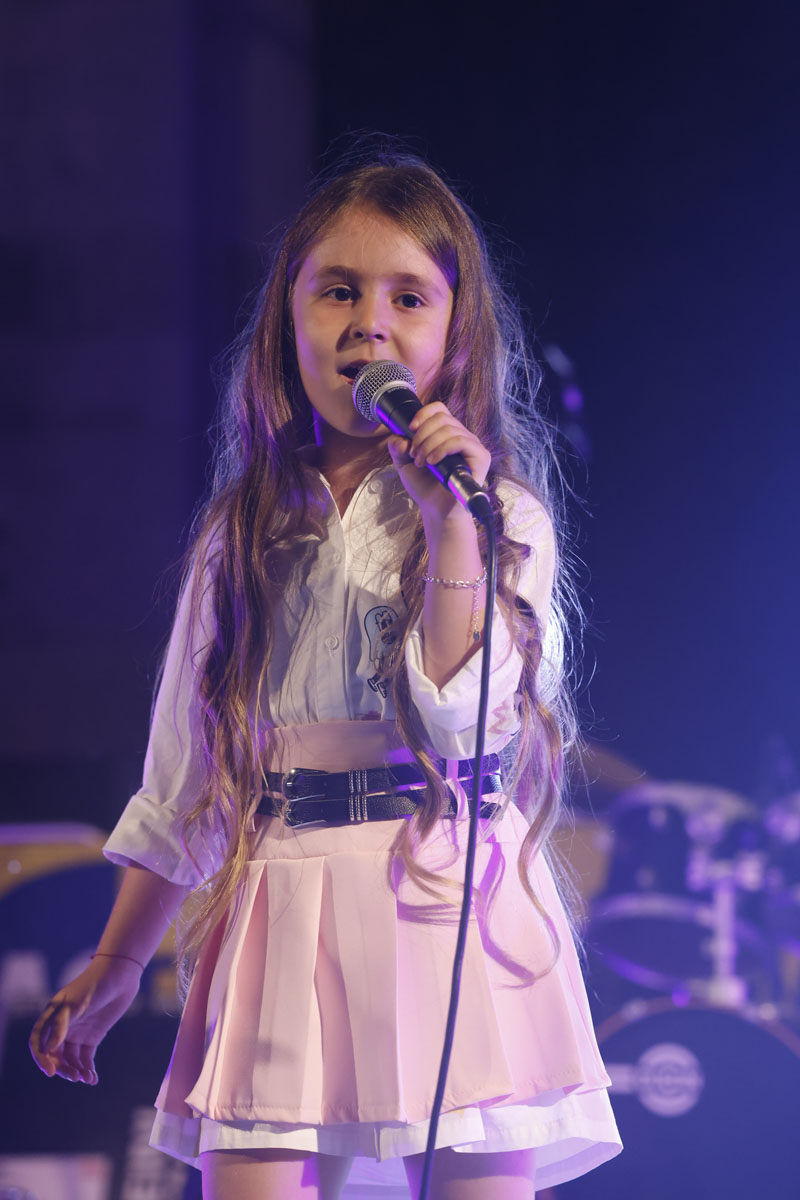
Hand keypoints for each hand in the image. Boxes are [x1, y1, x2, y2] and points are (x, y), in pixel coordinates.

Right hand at [29, 956, 141, 1083]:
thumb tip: (49, 1049)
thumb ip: (61, 1026)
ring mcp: (78, 1032)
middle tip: (75, 1077)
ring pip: (71, 1059)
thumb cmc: (94, 986)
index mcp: (52, 1017)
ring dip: (77, 1071)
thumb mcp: (75, 1004)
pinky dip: (88, 1069)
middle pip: (56, 1055)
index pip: (38, 1043)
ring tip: (87, 1079)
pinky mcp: (93, 1036)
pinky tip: (93, 1079)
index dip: (41, 1058)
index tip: (50, 1072)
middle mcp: (62, 1027)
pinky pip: (86, 1057)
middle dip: (63, 1068)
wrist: (120, 976)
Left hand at [387, 402, 490, 520]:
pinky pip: (460, 441)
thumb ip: (397, 447)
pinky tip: (432, 461)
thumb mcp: (404, 463)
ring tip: (421, 462)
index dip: (423, 414)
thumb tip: (400, 438)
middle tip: (414, 455)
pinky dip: (441, 449)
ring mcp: (473, 446)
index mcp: (448, 434)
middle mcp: (463, 436)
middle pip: (442, 417)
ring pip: (449, 428)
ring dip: (428, 444)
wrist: (436, 510)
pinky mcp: (481, 456)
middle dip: (422, 434)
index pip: (439, 409)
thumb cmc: (425, 487)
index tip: (410, 429)